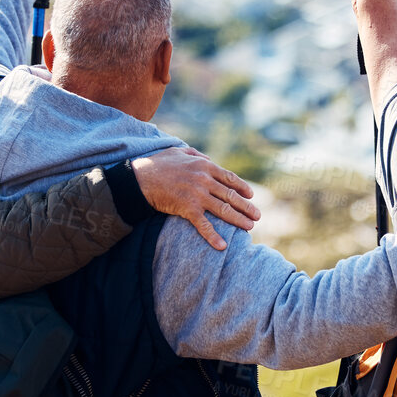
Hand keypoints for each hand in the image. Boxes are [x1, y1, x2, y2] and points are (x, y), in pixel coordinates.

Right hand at [132, 147, 260, 251]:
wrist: (140, 179)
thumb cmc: (158, 164)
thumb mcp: (179, 151)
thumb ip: (196, 154)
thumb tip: (208, 159)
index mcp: (205, 165)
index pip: (230, 178)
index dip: (243, 188)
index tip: (251, 196)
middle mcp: (204, 180)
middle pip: (231, 195)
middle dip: (246, 207)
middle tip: (257, 216)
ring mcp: (197, 195)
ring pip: (223, 209)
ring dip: (238, 220)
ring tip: (249, 227)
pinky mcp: (187, 208)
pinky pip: (203, 225)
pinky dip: (213, 236)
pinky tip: (222, 245)